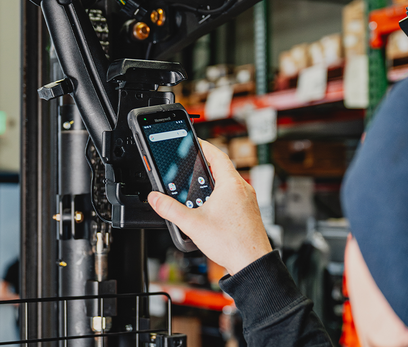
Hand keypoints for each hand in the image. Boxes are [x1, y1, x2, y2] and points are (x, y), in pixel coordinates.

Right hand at [148, 140, 271, 274]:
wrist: (252, 263)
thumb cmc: (232, 243)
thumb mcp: (193, 224)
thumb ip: (170, 209)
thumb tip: (155, 198)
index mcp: (231, 184)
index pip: (217, 154)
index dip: (204, 146)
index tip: (194, 142)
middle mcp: (243, 189)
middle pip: (222, 167)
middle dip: (205, 164)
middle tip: (192, 163)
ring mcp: (248, 200)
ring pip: (228, 182)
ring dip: (213, 180)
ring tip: (197, 184)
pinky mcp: (249, 211)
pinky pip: (233, 194)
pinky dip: (220, 193)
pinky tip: (210, 206)